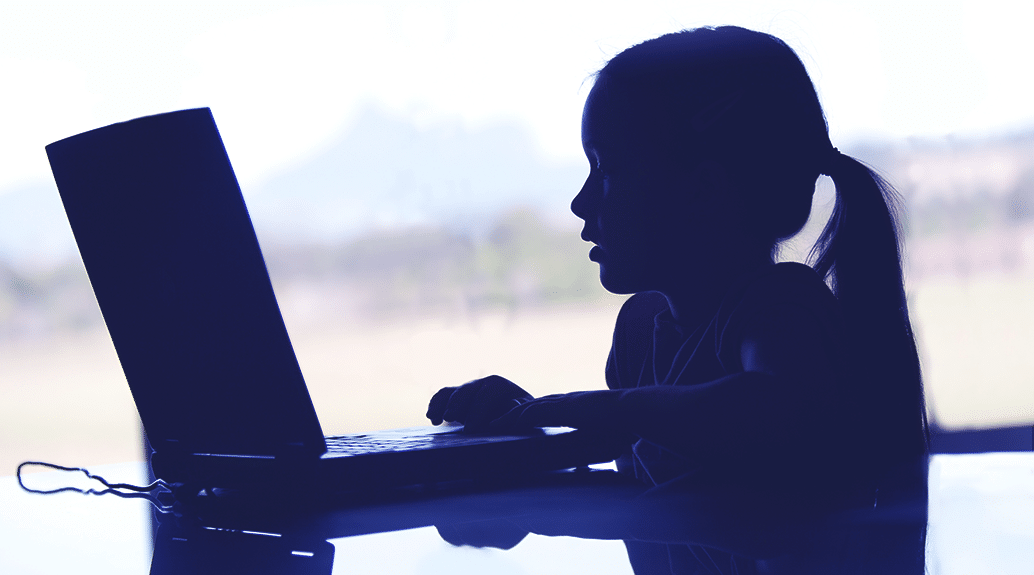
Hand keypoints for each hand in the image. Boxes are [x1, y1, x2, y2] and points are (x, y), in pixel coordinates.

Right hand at [426, 375, 532, 431]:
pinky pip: (442, 397)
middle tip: (450, 418)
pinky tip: (432, 419)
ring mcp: (467, 390)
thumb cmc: (519, 416)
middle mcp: (481, 384)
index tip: (471, 428)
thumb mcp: (523, 413)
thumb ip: (518, 410)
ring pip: (450, 391)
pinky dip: (435, 405)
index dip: (477, 411)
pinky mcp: (456, 399)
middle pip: (466, 390)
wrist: (514, 416)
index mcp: (499, 385)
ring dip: (441, 404)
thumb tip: (511, 406)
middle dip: (457, 404)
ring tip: (435, 418)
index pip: (486, 394)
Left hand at [489, 390, 624, 432]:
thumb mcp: (606, 431)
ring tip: (490, 426)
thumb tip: (608, 449)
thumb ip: (599, 438)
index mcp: (573, 406)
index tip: (515, 424)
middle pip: (530, 406)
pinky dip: (514, 419)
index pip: (545, 409)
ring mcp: (560, 403)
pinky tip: (501, 426)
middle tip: (494, 423)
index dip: (528, 416)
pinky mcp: (558, 409)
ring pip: (525, 408)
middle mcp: (563, 401)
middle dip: (511, 414)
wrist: (630, 410)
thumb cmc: (624, 423)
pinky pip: (529, 412)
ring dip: (506, 417)